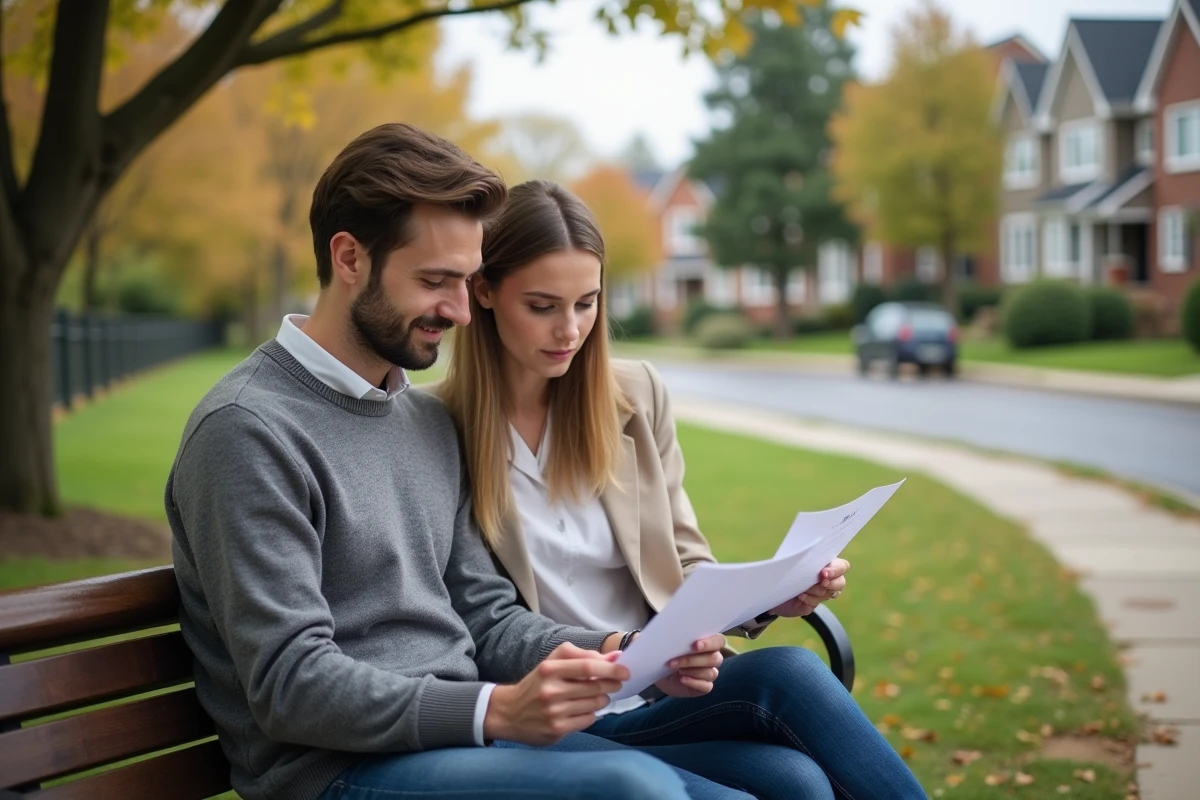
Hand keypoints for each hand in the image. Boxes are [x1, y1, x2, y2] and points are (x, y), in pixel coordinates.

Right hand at [484, 642, 627, 745]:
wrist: (508, 712)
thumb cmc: (537, 684)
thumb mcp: (553, 663)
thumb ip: (583, 657)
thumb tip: (615, 656)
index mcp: (549, 669)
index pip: (587, 667)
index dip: (611, 668)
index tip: (625, 671)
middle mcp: (551, 690)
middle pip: (594, 686)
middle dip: (611, 684)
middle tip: (617, 683)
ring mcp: (554, 712)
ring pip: (594, 704)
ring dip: (602, 699)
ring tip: (597, 696)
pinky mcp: (556, 729)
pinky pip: (588, 720)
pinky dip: (591, 714)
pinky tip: (583, 709)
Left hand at [654, 633, 724, 698]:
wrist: (661, 673)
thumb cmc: (669, 655)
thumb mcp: (671, 645)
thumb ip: (679, 639)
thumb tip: (677, 634)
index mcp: (709, 643)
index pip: (719, 641)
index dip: (710, 643)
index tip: (695, 645)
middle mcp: (712, 658)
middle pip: (714, 659)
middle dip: (694, 659)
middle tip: (676, 660)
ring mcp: (710, 673)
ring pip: (710, 673)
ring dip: (691, 671)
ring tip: (677, 670)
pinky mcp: (705, 686)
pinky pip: (706, 686)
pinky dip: (694, 682)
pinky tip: (682, 679)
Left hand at [771, 558, 849, 617]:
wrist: (772, 587)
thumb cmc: (784, 568)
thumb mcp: (794, 560)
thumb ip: (803, 559)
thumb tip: (803, 557)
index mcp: (826, 564)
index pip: (842, 566)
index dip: (836, 570)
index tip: (824, 572)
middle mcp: (827, 579)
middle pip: (840, 582)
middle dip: (831, 583)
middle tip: (821, 582)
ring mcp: (821, 593)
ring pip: (828, 593)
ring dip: (816, 590)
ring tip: (803, 588)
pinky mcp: (813, 604)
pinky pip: (815, 603)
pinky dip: (808, 599)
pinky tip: (800, 597)